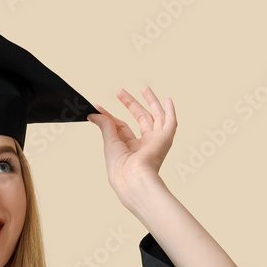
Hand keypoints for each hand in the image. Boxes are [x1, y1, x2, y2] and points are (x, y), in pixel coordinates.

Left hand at [88, 86, 176, 211]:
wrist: (132, 177)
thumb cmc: (119, 168)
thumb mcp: (109, 142)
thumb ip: (105, 125)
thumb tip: (94, 113)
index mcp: (130, 149)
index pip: (122, 127)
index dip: (110, 116)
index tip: (98, 107)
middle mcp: (144, 145)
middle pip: (139, 119)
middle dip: (131, 104)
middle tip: (119, 91)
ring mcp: (155, 141)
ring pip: (155, 117)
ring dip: (150, 102)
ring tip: (144, 88)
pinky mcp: (165, 139)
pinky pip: (171, 123)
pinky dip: (170, 111)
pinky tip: (168, 100)